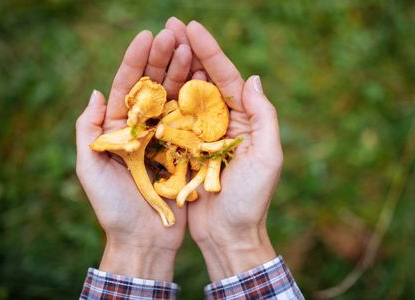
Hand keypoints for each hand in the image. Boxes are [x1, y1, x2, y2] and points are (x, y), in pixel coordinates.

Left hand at [75, 29, 191, 280]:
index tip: (148, 36)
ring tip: (192, 48)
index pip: (127, 87)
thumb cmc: (114, 208)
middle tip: (175, 33)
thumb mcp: (90, 169)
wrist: (145, 239)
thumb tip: (96, 92)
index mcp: (119, 130)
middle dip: (163, 59)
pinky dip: (198, 100)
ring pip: (175, 99)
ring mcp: (166, 138)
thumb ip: (88, 132)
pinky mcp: (186, 151)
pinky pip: (192, 122)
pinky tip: (206, 79)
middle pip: (153, 87)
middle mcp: (144, 129)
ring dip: (183, 73)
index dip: (136, 61)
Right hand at [166, 19, 281, 280]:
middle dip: (186, 52)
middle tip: (168, 25)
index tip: (192, 27)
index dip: (210, 51)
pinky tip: (147, 80)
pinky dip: (160, 99)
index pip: (226, 77)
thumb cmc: (249, 200)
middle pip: (202, 80)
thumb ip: (264, 116)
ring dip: (171, 69)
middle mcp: (220, 122)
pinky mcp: (181, 150)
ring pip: (183, 95)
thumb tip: (254, 78)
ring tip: (156, 43)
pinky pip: (169, 120)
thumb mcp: (267, 157)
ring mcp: (199, 135)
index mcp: (242, 120)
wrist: (227, 234)